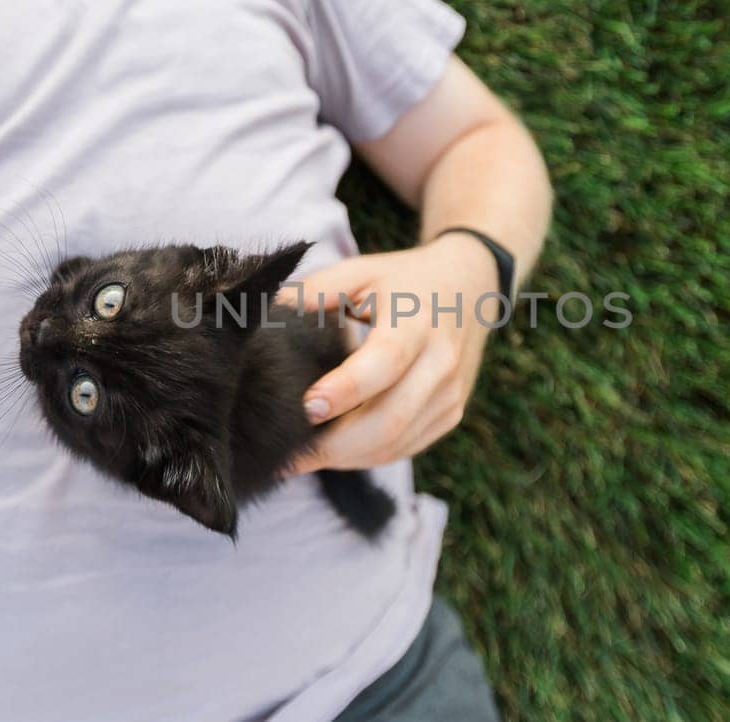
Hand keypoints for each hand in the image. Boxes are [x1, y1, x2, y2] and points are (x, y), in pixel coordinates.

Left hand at [279, 234, 500, 471]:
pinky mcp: (450, 415)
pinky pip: (404, 448)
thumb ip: (313, 294)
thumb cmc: (403, 280)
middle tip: (286, 454)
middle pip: (389, 420)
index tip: (306, 407)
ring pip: (394, 444)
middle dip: (334, 445)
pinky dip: (365, 456)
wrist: (470, 287)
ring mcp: (450, 395)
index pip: (384, 364)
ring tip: (300, 458)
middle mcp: (441, 363)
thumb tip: (260, 322)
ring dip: (344, 457)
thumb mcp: (360, 272)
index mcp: (417, 322)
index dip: (345, 390)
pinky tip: (333, 451)